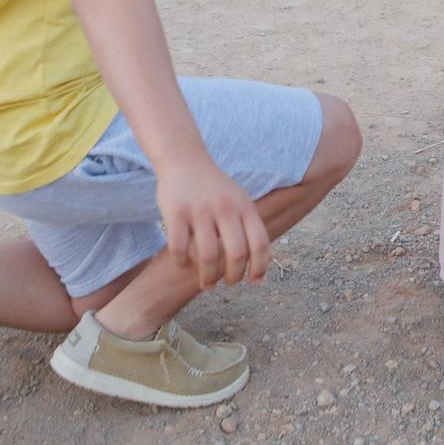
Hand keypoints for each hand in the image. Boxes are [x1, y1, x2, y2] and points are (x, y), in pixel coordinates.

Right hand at [157, 156, 270, 289]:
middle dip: (233, 276)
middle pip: (236, 253)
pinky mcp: (176, 212)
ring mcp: (200, 210)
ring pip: (207, 256)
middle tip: (228, 283)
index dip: (260, 267)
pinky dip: (183, 263)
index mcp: (245, 206)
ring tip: (207, 284)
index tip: (253, 282)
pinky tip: (185, 265)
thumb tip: (268, 262)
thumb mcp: (241, 202)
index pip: (260, 243)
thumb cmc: (216, 189)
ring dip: (208, 277)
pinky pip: (180, 248)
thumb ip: (252, 228)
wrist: (185, 160)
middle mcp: (225, 207)